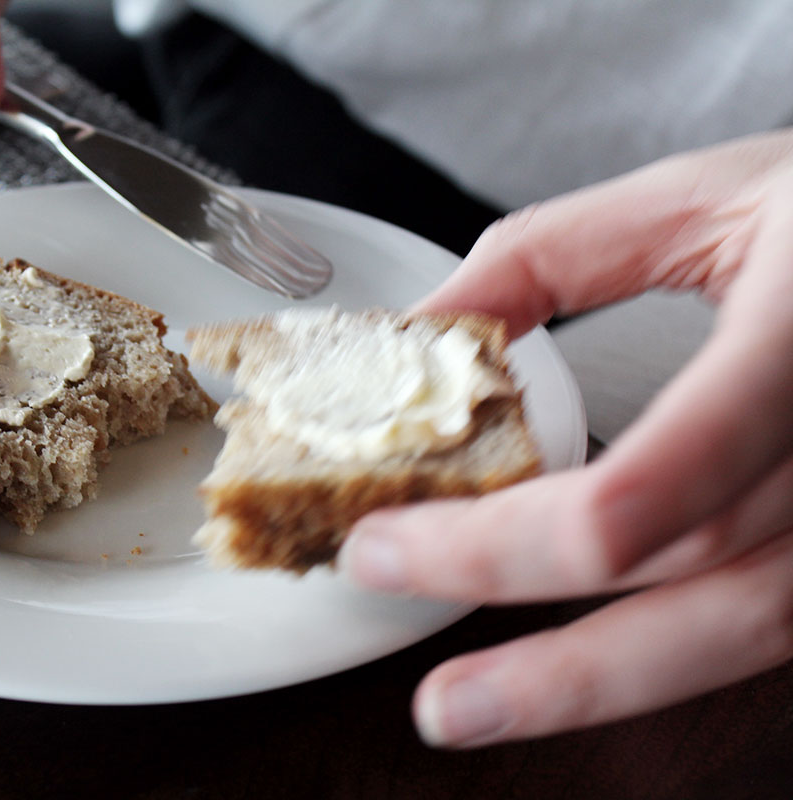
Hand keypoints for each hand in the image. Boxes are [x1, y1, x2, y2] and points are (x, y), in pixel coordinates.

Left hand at [340, 129, 792, 746]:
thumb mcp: (698, 197)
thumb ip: (550, 258)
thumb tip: (425, 333)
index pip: (649, 483)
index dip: (504, 538)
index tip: (390, 545)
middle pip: (689, 572)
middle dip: (548, 650)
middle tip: (434, 699)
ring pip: (747, 626)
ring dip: (603, 684)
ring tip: (482, 709)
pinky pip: (767, 614)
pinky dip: (665, 646)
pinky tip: (579, 665)